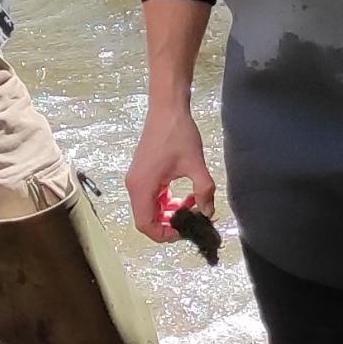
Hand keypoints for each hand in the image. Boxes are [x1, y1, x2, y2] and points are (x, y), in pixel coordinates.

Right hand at [125, 111, 215, 243]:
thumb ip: (203, 191)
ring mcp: (137, 179)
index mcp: (142, 186)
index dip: (163, 234)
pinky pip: (152, 197)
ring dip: (170, 212)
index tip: (184, 230)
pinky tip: (186, 195)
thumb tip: (208, 212)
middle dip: (170, 223)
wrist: (167, 109)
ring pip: (150, 209)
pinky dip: (168, 202)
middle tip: (192, 218)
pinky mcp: (143, 174)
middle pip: (146, 219)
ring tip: (193, 205)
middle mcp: (134, 185)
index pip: (145, 224)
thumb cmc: (178, 134)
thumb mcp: (195, 164)